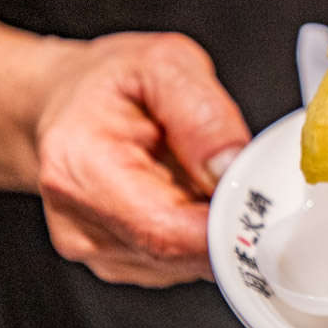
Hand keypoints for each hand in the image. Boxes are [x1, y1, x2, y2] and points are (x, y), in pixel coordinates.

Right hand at [34, 32, 250, 286]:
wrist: (64, 104)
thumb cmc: (108, 84)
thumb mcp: (164, 64)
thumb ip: (203, 114)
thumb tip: (231, 166)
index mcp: (81, 167)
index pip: (168, 231)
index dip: (227, 226)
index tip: (263, 203)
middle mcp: (80, 221)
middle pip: (183, 254)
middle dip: (228, 222)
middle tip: (244, 177)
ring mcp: (97, 249)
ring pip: (188, 263)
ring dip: (213, 226)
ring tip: (199, 175)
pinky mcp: (118, 261)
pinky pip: (181, 262)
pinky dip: (199, 232)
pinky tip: (185, 194)